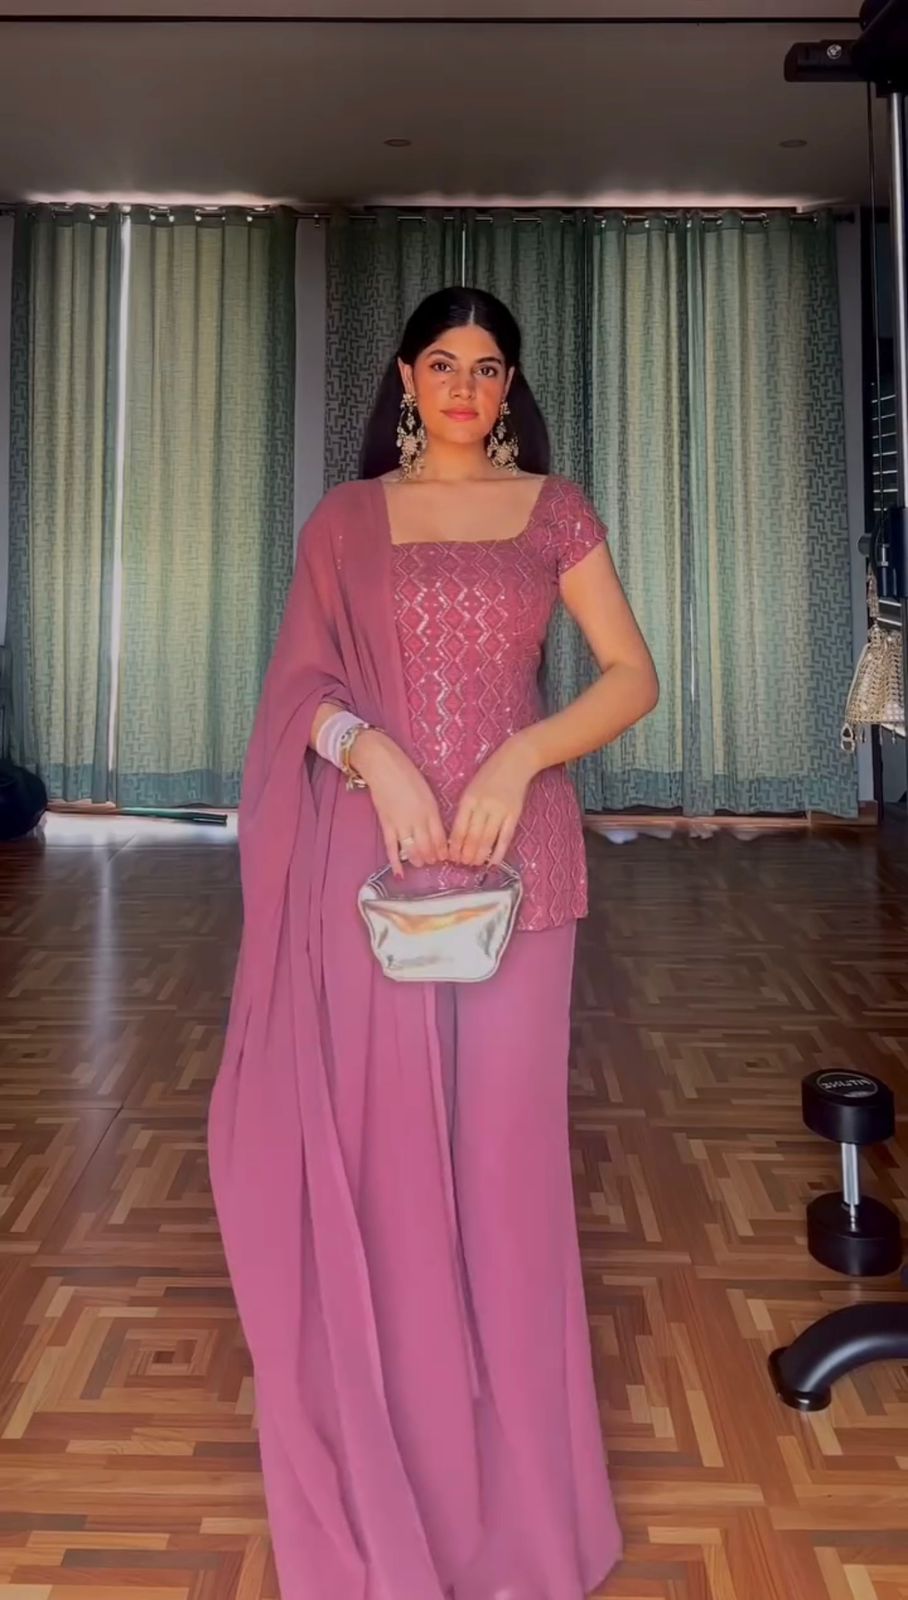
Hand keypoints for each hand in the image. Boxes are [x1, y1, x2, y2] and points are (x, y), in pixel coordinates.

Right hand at [350, 730, 446, 876]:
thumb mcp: (427, 791)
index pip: (440, 838)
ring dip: (418, 860)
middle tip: (433, 862)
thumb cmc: (407, 773)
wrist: (382, 765)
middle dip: (432, 857)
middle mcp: (418, 819)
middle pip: (427, 847)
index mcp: (431, 809)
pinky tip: (400, 874)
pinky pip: (391, 848)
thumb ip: (431, 811)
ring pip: (412, 850)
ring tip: (420, 863)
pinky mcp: (386, 825)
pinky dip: (396, 863)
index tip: (446, 856)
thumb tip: (434, 828)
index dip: (443, 850)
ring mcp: (401, 824)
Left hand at [448, 734, 538, 867]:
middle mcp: (483, 806)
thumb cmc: (490, 775)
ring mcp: (500, 810)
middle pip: (472, 837)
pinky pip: (505, 837)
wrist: (515, 761)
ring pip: (487, 839)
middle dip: (466, 854)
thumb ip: (465, 810)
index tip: (451, 857)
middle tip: (462, 864)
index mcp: (469, 799)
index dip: (454, 846)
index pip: (459, 829)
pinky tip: (493, 862)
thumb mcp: (471, 788)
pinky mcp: (514, 814)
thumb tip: (458, 836)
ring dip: (480, 855)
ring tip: (474, 864)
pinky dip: (498, 852)